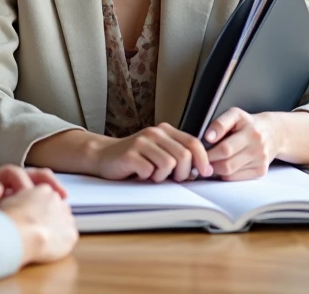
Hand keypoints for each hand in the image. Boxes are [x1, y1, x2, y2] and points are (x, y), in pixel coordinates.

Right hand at [0, 165, 66, 206]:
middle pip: (22, 171)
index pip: (31, 179)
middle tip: (54, 192)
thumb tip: (41, 224)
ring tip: (26, 191)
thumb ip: (13, 212)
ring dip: (16, 181)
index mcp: (4, 187)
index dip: (49, 185)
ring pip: (1, 174)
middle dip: (40, 179)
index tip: (65, 197)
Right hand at [0, 184, 77, 264]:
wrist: (19, 234)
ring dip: (57, 229)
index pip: (47, 197)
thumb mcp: (9, 200)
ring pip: (65, 222)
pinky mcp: (71, 234)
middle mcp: (58, 200)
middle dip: (51, 217)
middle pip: (58, 208)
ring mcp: (66, 217)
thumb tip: (18, 205)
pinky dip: (61, 243)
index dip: (40, 208)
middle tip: (38, 229)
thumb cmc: (9, 218)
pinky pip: (69, 237)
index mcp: (43, 190)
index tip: (34, 217)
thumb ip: (20, 200)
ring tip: (42, 239)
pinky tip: (48, 248)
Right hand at [92, 124, 212, 182]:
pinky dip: (148, 177)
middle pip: (184, 155)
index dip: (203, 159)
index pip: (193, 142)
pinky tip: (140, 174)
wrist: (104, 156)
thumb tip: (204, 170)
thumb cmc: (136, 158)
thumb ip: (179, 155)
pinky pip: (150, 171)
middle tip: (173, 178)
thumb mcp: (160, 152)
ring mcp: (141, 142)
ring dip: (164, 176)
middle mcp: (154, 133)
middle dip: (183, 172)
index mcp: (165, 131)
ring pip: (169, 164)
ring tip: (153, 175)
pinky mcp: (130, 154)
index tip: (204, 173)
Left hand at [204, 108, 280, 180]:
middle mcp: (257, 147)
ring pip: (230, 172)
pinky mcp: (261, 171)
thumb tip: (208, 137)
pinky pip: (237, 178)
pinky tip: (223, 166)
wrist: (273, 132)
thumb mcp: (235, 114)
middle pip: (226, 163)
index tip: (200, 150)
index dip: (209, 152)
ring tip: (210, 161)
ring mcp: (260, 160)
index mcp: (250, 131)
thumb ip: (220, 124)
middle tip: (201, 158)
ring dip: (215, 169)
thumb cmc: (248, 123)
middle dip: (209, 162)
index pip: (225, 148)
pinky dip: (225, 174)